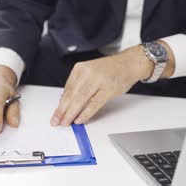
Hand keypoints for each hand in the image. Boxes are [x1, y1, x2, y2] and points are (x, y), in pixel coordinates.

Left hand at [50, 41, 174, 125]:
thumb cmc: (109, 70)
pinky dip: (85, 113)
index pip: (66, 90)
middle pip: (71, 95)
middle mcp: (87, 73)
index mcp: (80, 69)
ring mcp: (98, 81)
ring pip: (80, 100)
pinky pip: (94, 104)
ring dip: (71, 113)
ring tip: (66, 122)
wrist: (129, 63)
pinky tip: (80, 119)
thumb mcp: (89, 72)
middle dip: (62, 111)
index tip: (56, 114)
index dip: (60, 104)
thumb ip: (78, 85)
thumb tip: (67, 102)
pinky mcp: (108, 89)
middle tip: (56, 121)